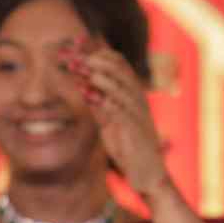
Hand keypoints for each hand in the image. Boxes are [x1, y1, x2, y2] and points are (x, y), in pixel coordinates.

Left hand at [69, 43, 168, 197]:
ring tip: (85, 71)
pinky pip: (122, 112)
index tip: (76, 47)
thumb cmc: (129, 147)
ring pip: (122, 88)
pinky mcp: (135, 130)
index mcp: (132, 94)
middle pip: (120, 71)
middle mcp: (138, 100)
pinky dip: (107, 103)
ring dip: (102, 79)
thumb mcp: (109, 122)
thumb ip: (99, 105)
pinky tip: (92, 97)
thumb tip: (82, 86)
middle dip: (98, 62)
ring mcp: (138, 114)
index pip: (118, 64)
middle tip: (77, 57)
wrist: (148, 175)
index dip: (98, 53)